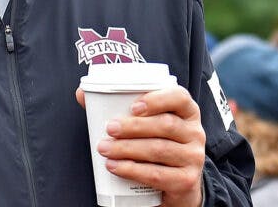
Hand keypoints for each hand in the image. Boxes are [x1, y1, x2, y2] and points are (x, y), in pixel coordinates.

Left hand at [76, 86, 205, 206]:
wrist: (177, 184)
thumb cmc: (156, 143)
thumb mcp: (147, 125)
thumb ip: (118, 107)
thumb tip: (82, 94)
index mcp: (187, 112)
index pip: (180, 97)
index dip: (157, 99)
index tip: (133, 106)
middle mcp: (195, 132)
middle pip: (165, 125)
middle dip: (133, 126)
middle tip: (109, 128)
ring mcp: (193, 157)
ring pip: (159, 150)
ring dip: (127, 149)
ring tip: (104, 149)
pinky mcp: (186, 180)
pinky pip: (157, 174)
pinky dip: (132, 170)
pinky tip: (115, 167)